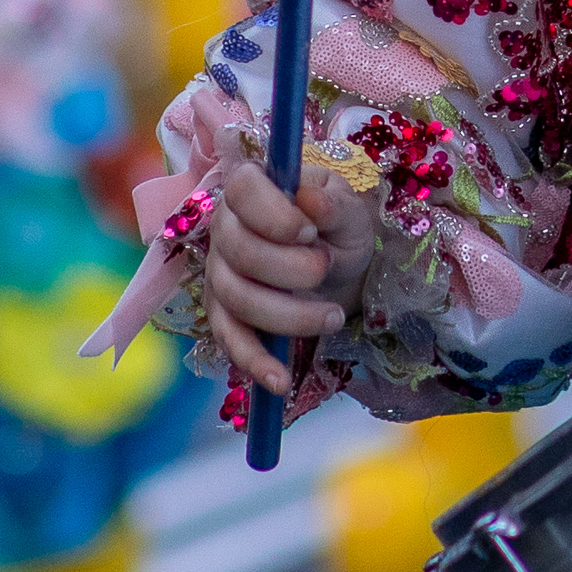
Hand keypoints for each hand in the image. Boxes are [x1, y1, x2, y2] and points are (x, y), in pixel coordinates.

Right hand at [199, 126, 376, 393]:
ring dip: (288, 315)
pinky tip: (280, 381)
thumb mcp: (350, 211)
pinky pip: (230, 340)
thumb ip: (333, 203)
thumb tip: (309, 200)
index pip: (241, 191)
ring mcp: (220, 274)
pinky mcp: (226, 315)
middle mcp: (226, 229)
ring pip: (237, 300)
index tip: (309, 232)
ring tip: (332, 317)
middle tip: (326, 268)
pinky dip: (254, 362)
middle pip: (238, 253)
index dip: (271, 214)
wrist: (340, 264)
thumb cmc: (338, 227)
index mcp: (252, 190)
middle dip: (289, 269)